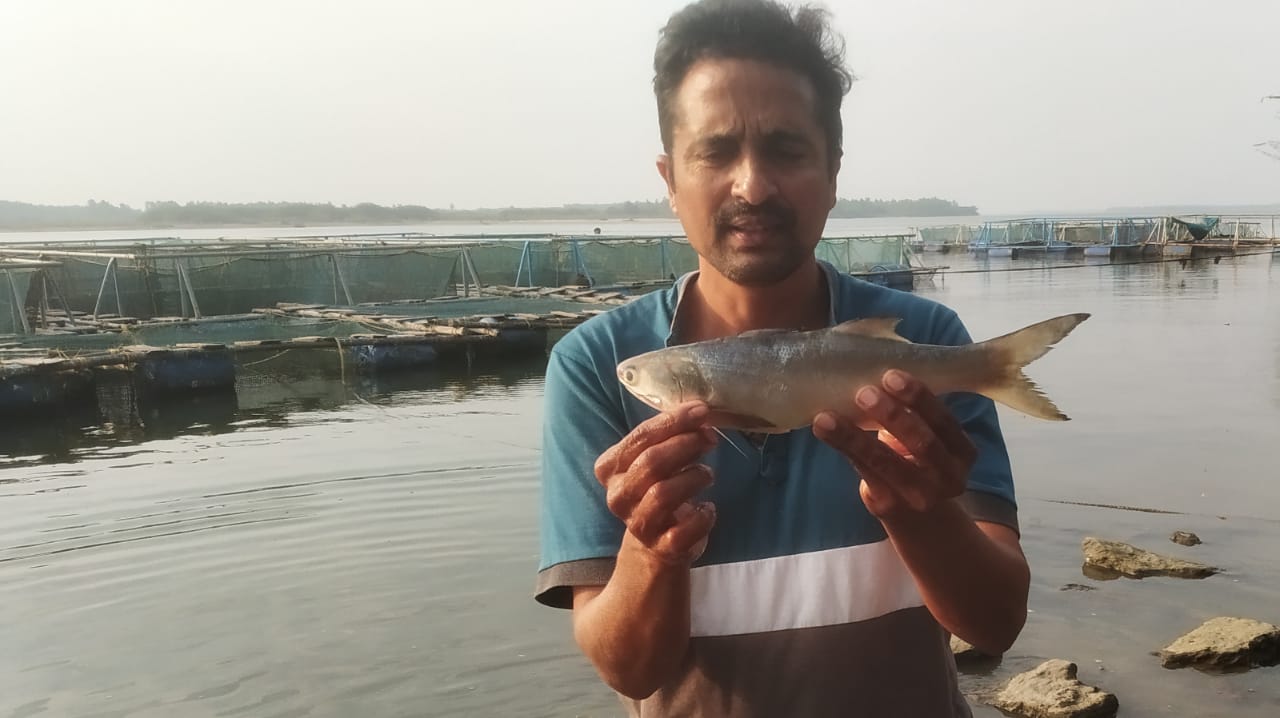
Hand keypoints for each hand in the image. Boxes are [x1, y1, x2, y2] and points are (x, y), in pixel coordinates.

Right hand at [593, 402, 718, 564]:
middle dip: (686, 445)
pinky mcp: (662, 547)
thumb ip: (672, 436)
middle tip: (710, 438)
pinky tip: (707, 508)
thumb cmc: (658, 486)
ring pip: (663, 494)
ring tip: (707, 474)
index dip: (673, 422)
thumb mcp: (657, 458)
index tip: (701, 411)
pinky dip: (703, 515)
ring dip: (693, 477)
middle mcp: (618, 496)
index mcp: (611, 467)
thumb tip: (701, 418)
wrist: (655, 541)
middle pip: (651, 463)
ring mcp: (638, 524)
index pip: (640, 438)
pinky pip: (685, 529)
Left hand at [813, 369, 977, 522]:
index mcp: (962, 451)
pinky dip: (844, 448)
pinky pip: (865, 472)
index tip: (892, 375)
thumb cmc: (917, 458)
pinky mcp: (888, 505)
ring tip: (827, 416)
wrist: (916, 512)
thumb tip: (873, 366)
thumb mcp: (929, 437)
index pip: (945, 422)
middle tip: (864, 392)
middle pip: (923, 444)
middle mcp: (948, 477)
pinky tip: (824, 429)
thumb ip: (915, 412)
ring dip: (854, 436)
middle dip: (893, 416)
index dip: (920, 398)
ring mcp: (920, 496)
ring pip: (885, 462)